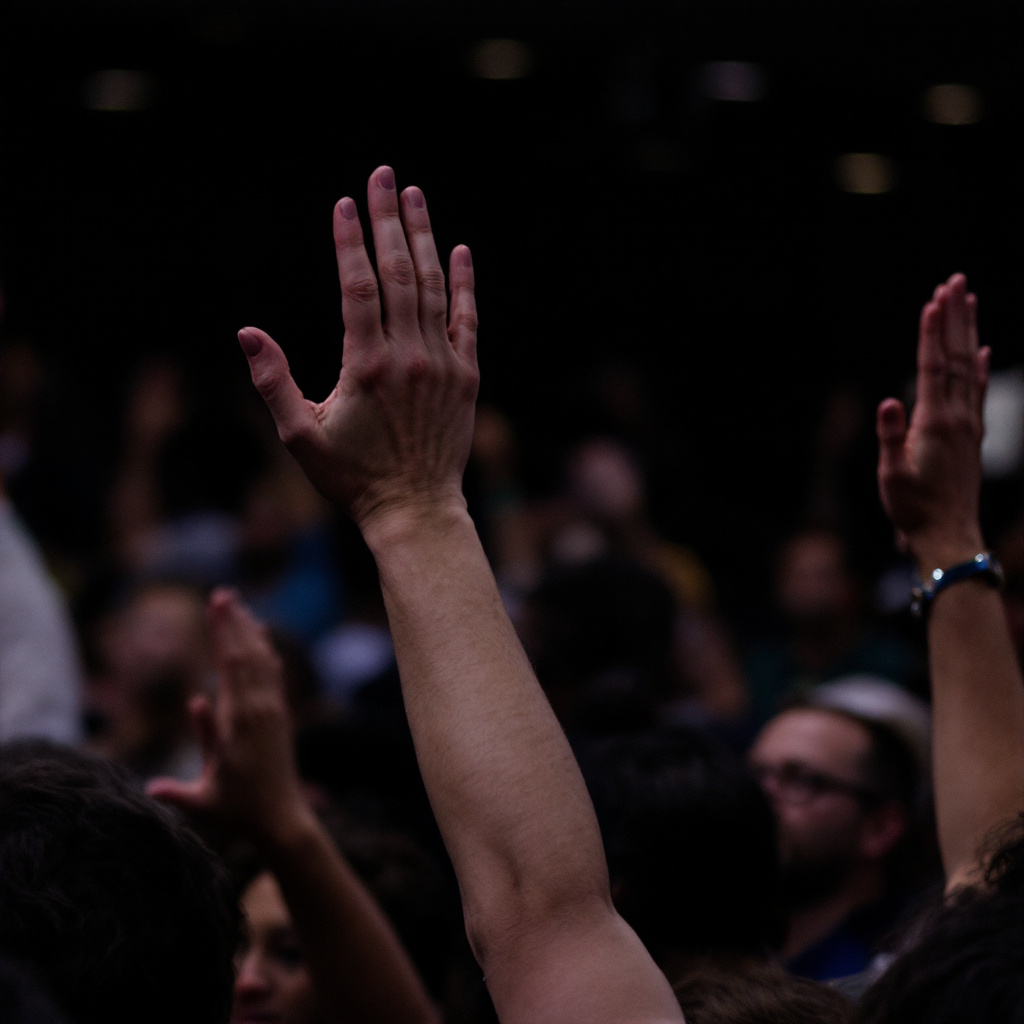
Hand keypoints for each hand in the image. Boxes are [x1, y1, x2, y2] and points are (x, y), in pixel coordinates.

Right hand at [147, 588, 304, 844]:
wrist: (282, 818)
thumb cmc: (237, 812)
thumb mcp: (203, 799)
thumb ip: (180, 778)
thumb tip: (192, 704)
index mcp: (238, 722)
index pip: (229, 666)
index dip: (222, 634)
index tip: (214, 608)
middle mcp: (259, 709)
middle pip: (246, 655)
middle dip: (233, 623)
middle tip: (222, 593)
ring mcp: (274, 710)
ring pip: (262, 661)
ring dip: (249, 631)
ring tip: (238, 604)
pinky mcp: (281, 714)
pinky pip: (274, 674)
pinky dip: (266, 651)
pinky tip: (261, 635)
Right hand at [237, 166, 478, 540]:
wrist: (415, 509)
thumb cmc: (353, 477)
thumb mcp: (300, 436)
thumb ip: (273, 381)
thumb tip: (246, 332)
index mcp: (366, 365)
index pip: (358, 287)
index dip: (351, 241)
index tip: (345, 203)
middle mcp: (408, 356)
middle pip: (399, 273)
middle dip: (388, 220)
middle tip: (383, 176)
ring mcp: (442, 364)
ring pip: (433, 288)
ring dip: (424, 238)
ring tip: (415, 197)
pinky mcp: (465, 376)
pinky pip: (467, 319)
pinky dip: (464, 284)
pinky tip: (459, 251)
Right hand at [876, 273, 990, 569]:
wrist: (949, 536)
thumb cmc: (914, 509)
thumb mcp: (892, 476)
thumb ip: (890, 437)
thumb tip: (888, 400)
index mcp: (935, 423)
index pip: (932, 368)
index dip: (931, 333)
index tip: (933, 301)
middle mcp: (957, 417)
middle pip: (954, 357)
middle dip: (953, 318)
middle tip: (954, 282)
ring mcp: (969, 425)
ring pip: (968, 368)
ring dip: (966, 332)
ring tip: (967, 302)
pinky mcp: (972, 436)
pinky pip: (976, 392)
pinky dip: (978, 367)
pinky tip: (981, 351)